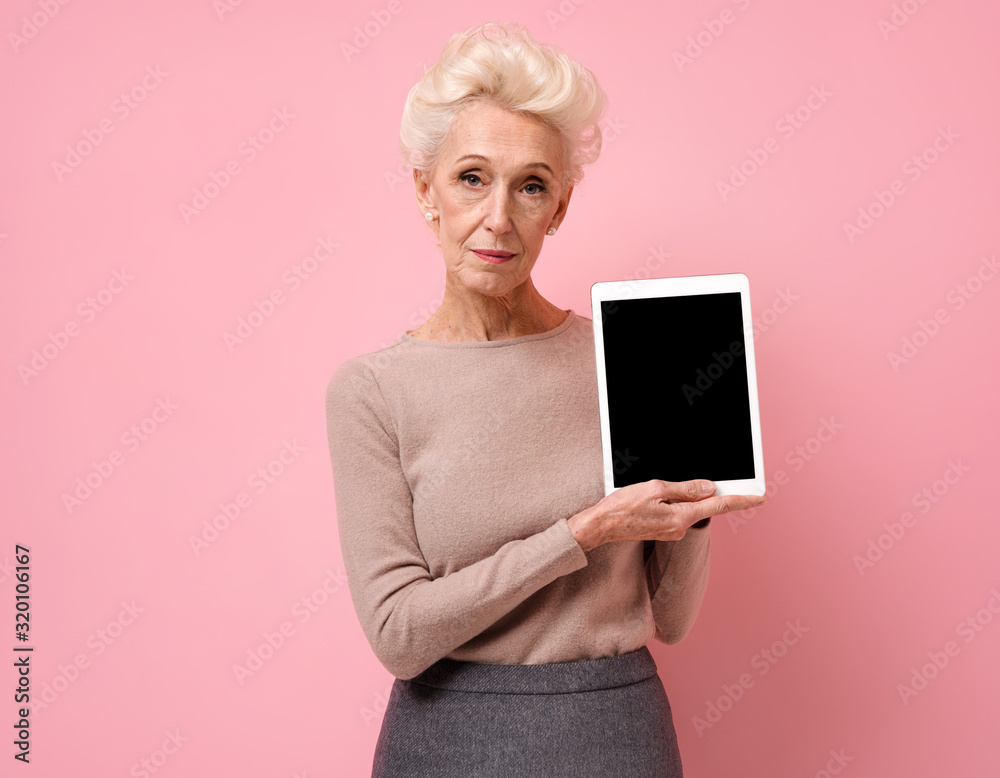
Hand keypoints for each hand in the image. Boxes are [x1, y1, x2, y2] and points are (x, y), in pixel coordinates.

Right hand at [568, 479, 765, 551]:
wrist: (601, 527)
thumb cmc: (622, 507)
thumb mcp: (654, 489)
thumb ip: (684, 489)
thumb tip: (708, 488)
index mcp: (680, 517)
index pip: (718, 506)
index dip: (741, 500)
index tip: (759, 497)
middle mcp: (679, 528)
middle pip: (704, 506)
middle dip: (707, 491)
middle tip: (713, 477)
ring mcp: (671, 531)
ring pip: (689, 508)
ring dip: (686, 496)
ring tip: (662, 486)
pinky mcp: (663, 530)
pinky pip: (678, 513)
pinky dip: (676, 502)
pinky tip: (659, 495)